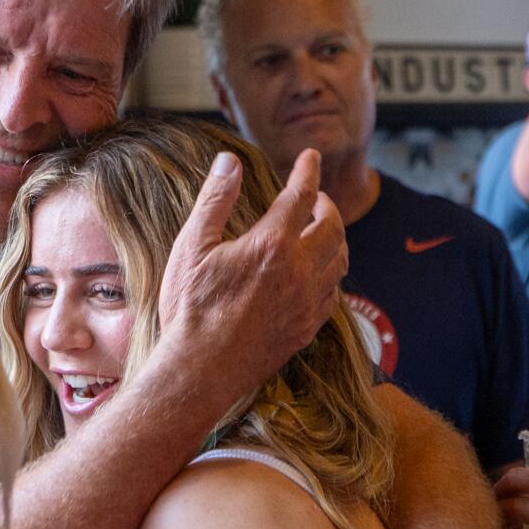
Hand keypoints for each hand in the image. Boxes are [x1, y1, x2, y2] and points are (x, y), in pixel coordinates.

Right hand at [156, 149, 346, 409]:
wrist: (200, 372)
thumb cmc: (189, 309)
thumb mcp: (191, 247)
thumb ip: (215, 200)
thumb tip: (229, 161)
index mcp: (271, 245)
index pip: (301, 195)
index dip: (307, 170)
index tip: (310, 156)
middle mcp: (299, 271)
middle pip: (333, 226)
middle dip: (327, 204)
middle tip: (315, 197)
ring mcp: (307, 303)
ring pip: (340, 260)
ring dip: (335, 238)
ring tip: (320, 230)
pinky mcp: (306, 329)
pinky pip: (333, 293)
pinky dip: (330, 274)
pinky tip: (317, 273)